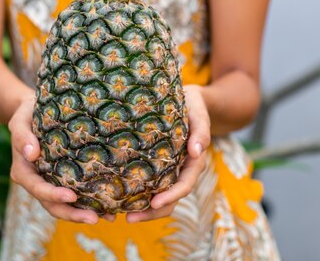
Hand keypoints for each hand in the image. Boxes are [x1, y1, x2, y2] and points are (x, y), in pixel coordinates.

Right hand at [8, 94, 114, 223]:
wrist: (34, 111)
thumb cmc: (26, 113)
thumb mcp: (20, 120)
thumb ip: (22, 136)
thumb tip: (31, 154)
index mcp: (23, 171)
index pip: (37, 188)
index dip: (53, 195)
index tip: (71, 196)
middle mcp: (36, 181)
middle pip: (52, 205)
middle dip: (73, 214)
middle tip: (94, 219)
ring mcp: (50, 182)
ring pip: (65, 205)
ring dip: (84, 214)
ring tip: (108, 218)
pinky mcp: (62, 179)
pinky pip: (76, 195)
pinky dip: (90, 203)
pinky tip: (109, 209)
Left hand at [126, 84, 211, 222]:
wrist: (187, 99)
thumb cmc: (193, 105)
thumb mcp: (199, 113)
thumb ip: (201, 131)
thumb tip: (197, 152)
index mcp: (193, 162)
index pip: (184, 185)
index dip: (171, 196)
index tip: (154, 203)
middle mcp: (181, 170)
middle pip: (170, 199)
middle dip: (151, 212)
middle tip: (129, 219)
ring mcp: (169, 170)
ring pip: (158, 196)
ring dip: (142, 209)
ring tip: (121, 216)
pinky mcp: (157, 166)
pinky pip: (149, 184)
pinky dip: (137, 194)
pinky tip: (119, 198)